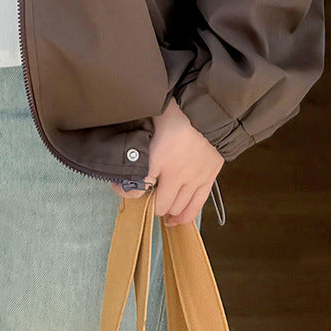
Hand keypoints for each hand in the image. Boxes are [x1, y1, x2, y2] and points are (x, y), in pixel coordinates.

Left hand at [109, 96, 224, 225]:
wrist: (212, 113)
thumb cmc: (181, 111)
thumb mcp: (154, 115)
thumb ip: (141, 127)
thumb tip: (124, 124)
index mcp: (159, 157)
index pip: (138, 186)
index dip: (125, 190)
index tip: (118, 185)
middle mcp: (176, 174)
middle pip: (159, 205)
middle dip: (148, 203)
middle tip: (143, 195)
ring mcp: (193, 180)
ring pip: (176, 209)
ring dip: (165, 210)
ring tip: (158, 206)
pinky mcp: (207, 182)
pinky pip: (195, 208)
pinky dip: (184, 217)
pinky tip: (174, 220)